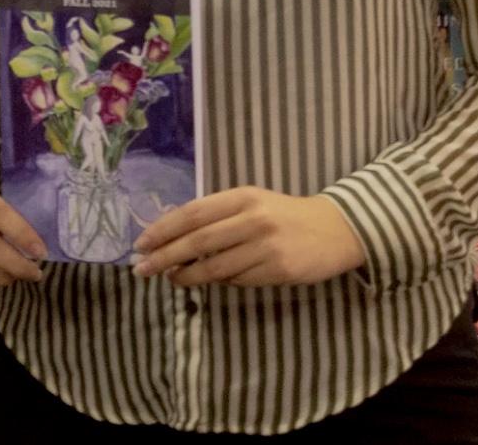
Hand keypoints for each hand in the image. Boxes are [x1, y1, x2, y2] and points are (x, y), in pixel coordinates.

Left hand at [132, 187, 365, 286]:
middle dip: (165, 256)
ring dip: (188, 276)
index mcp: (242, 197)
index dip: (163, 230)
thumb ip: (216, 215)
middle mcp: (254, 219)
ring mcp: (268, 246)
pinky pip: (238, 280)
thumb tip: (170, 236)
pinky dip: (221, 281)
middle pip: (198, 241)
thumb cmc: (283, 215)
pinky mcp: (280, 270)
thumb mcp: (251, 203)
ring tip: (171, 278)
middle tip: (142, 269)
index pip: (192, 213)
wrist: (337, 229)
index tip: (140, 244)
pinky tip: (213, 279)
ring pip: (215, 266)